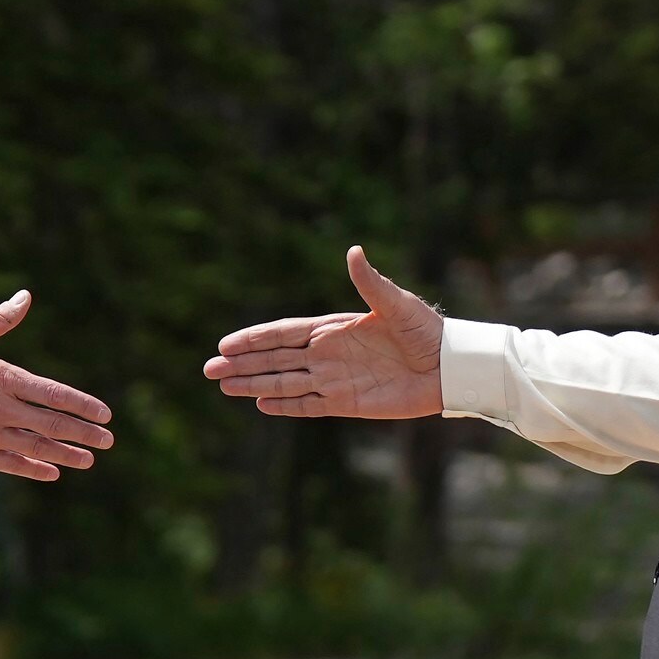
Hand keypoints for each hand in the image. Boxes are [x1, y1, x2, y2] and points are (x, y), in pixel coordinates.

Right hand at [0, 290, 114, 480]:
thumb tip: (26, 296)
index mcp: (1, 377)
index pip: (53, 393)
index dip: (82, 405)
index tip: (104, 414)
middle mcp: (0, 409)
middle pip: (52, 424)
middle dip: (84, 433)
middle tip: (108, 440)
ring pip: (37, 448)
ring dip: (66, 454)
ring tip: (89, 460)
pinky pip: (11, 465)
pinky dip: (34, 469)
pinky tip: (52, 472)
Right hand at [204, 245, 442, 422]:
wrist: (448, 367)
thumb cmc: (426, 330)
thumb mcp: (396, 304)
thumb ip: (370, 283)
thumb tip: (353, 252)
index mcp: (333, 328)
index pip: (284, 334)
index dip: (255, 339)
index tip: (227, 344)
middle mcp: (327, 354)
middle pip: (276, 360)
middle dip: (243, 364)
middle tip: (210, 369)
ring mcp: (334, 379)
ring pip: (285, 383)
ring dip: (255, 385)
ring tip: (225, 386)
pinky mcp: (347, 402)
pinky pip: (309, 405)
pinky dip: (286, 406)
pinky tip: (262, 405)